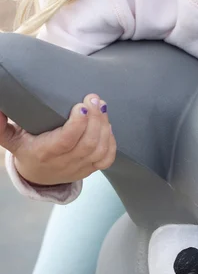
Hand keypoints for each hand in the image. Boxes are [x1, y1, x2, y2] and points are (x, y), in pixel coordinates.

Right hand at [0, 93, 115, 185]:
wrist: (38, 175)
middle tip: (93, 98)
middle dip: (95, 118)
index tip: (80, 105)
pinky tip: (107, 124)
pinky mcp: (90, 168)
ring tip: (101, 105)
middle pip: (88, 143)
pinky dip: (111, 141)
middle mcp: (64, 162)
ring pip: (100, 149)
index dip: (77, 124)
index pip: (66, 141)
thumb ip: (0, 127)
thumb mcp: (11, 139)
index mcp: (45, 153)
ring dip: (104, 126)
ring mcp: (80, 167)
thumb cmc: (27, 149)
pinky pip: (107, 158)